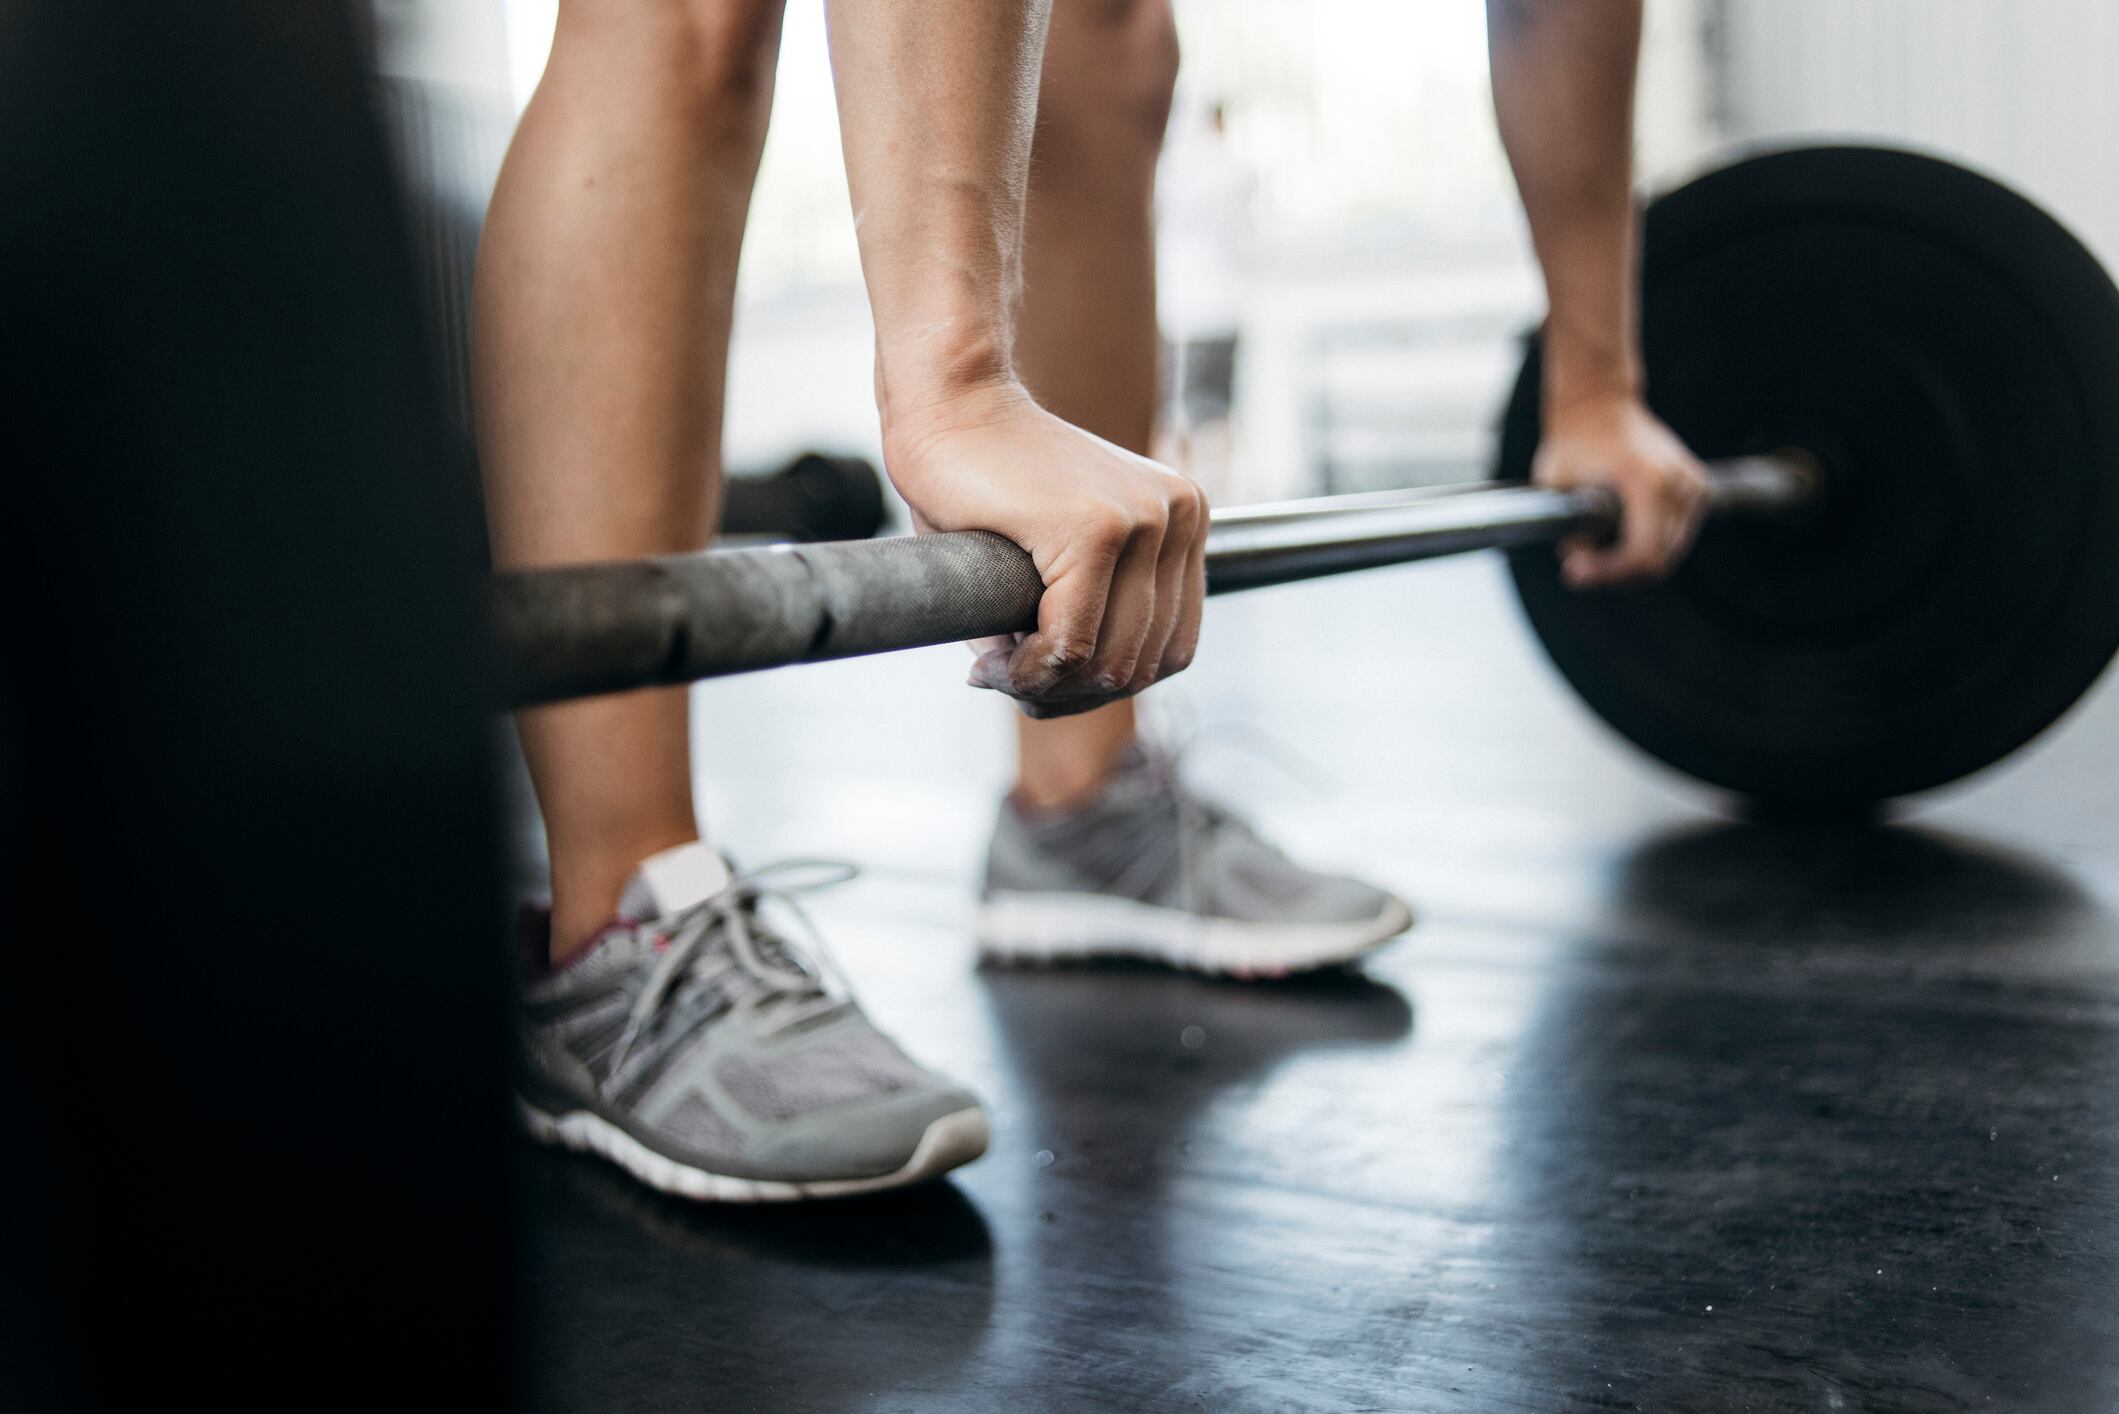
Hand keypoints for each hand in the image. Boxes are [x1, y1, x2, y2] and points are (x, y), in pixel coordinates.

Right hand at [884, 382, 1208, 717]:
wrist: (947, 403)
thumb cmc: (983, 481)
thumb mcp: (1053, 560)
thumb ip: (1079, 623)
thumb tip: (1067, 699)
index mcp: (1183, 520)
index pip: (1170, 647)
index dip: (1105, 686)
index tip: (1040, 681)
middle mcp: (1180, 515)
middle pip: (1144, 663)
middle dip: (1073, 695)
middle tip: (1010, 684)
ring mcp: (1144, 518)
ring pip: (1110, 662)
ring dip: (1048, 688)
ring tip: (997, 674)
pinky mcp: (1097, 527)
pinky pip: (1073, 643)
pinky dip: (1031, 671)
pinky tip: (994, 664)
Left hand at [1533, 393, 1707, 588]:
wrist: (1598, 403)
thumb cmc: (1574, 441)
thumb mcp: (1556, 488)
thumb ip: (1569, 531)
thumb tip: (1580, 563)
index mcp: (1648, 481)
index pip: (1643, 554)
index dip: (1609, 574)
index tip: (1575, 574)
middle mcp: (1679, 483)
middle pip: (1658, 560)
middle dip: (1617, 575)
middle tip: (1580, 570)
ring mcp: (1693, 485)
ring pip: (1669, 552)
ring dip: (1633, 564)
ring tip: (1594, 555)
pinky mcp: (1696, 487)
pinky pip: (1676, 535)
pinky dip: (1649, 546)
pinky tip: (1617, 540)